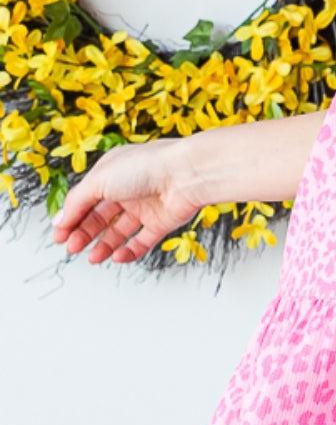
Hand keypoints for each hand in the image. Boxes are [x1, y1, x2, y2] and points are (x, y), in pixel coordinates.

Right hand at [51, 137, 202, 265]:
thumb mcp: (99, 180)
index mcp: (112, 172)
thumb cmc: (145, 167)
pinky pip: (142, 241)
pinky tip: (117, 256)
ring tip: (93, 257)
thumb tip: (60, 220)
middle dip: (84, 233)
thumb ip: (77, 202)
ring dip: (104, 245)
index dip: (71, 218)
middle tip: (73, 248)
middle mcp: (129, 189)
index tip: (60, 236)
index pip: (86, 199)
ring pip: (120, 231)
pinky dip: (129, 251)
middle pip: (100, 217)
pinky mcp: (162, 222)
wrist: (187, 175)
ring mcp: (146, 206)